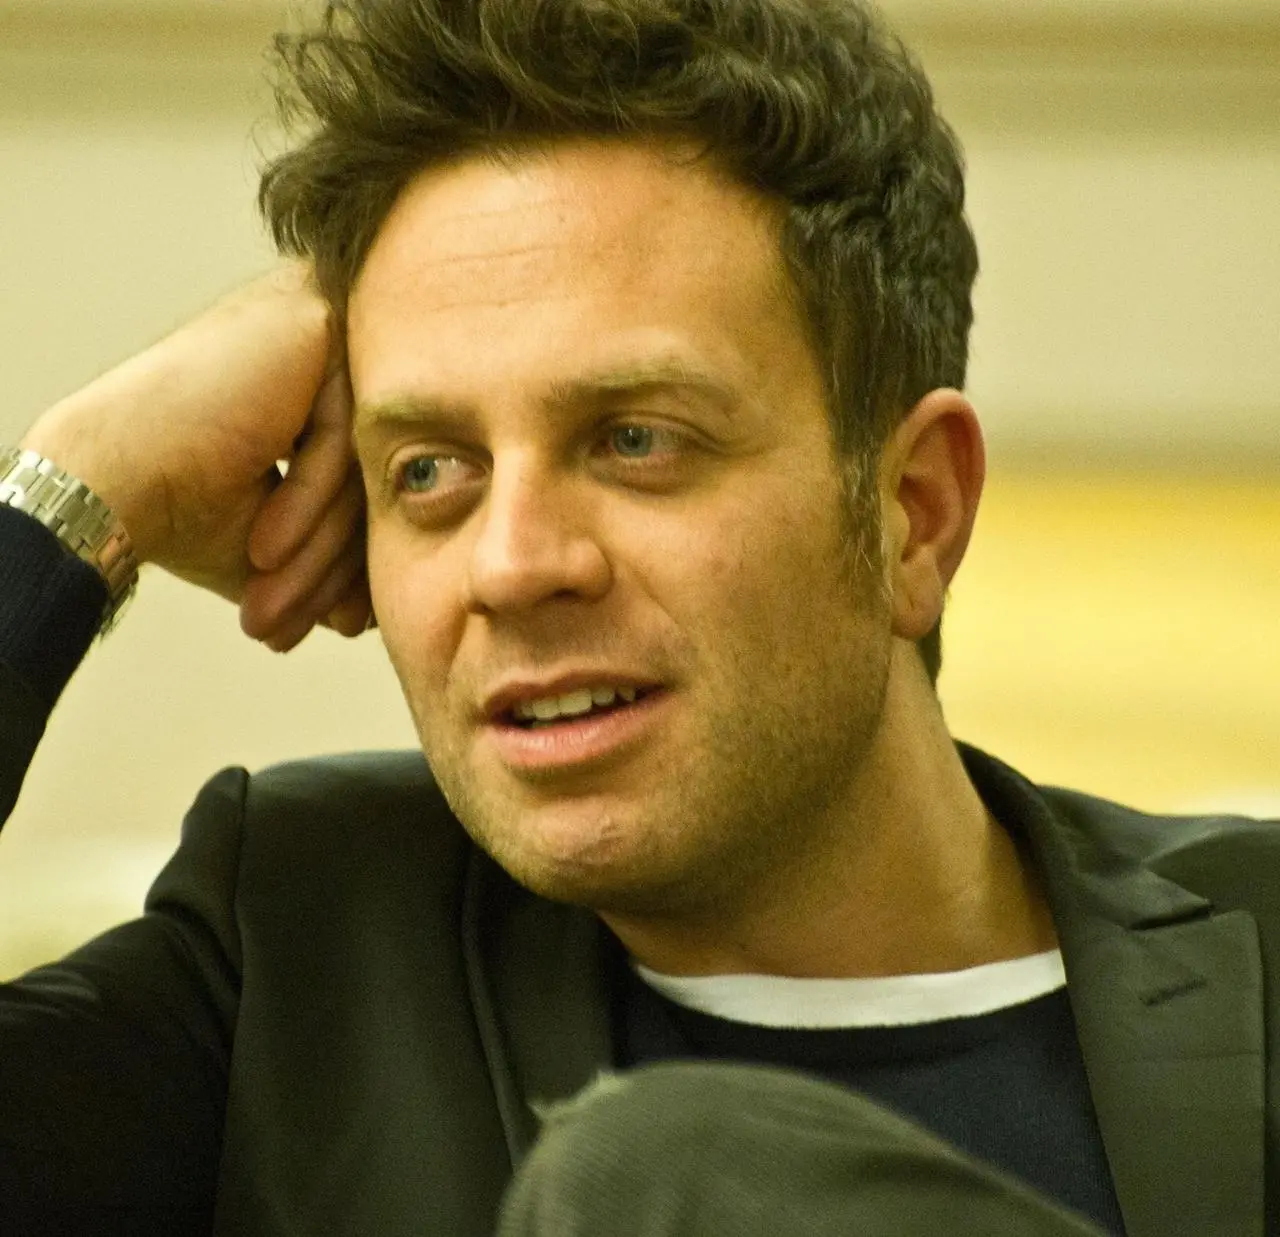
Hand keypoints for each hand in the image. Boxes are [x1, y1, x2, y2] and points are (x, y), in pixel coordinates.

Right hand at [20, 265, 370, 651]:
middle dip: (336, 563)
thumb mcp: (282, 535)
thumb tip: (370, 611)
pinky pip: (339, 436)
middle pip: (367, 469)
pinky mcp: (311, 321)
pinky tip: (264, 548)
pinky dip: (305, 502)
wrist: (101, 483)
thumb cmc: (180, 507)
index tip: (342, 623)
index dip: (353, 556)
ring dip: (319, 550)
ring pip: (356, 460)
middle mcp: (326, 340)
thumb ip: (337, 549)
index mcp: (318, 377)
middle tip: (310, 627)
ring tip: (276, 607)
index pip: (366, 474)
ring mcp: (322, 319)